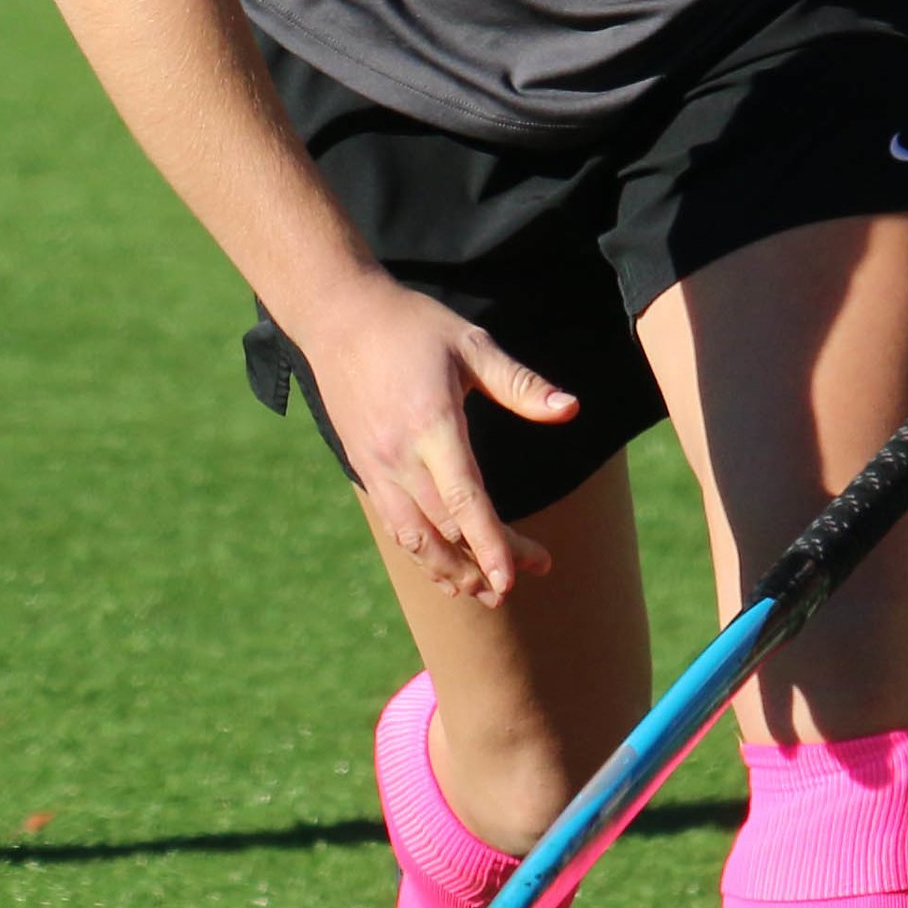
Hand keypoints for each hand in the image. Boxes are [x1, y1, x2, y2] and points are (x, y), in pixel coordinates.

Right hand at [292, 278, 572, 607]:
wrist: (337, 315)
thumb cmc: (412, 326)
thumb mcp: (471, 345)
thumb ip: (519, 384)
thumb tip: (570, 409)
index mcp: (431, 423)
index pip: (465, 499)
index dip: (491, 543)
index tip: (515, 578)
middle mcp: (399, 455)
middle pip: (446, 529)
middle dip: (486, 561)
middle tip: (531, 572)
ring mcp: (376, 466)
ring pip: (414, 539)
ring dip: (451, 571)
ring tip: (486, 591)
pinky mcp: (364, 469)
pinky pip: (395, 525)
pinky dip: (422, 553)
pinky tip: (447, 566)